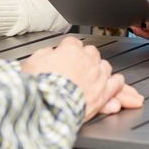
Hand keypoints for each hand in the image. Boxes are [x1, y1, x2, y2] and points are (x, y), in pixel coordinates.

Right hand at [22, 37, 143, 120]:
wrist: (48, 106)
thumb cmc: (39, 86)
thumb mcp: (32, 62)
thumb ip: (45, 54)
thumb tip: (49, 54)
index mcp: (70, 51)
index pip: (73, 43)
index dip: (68, 50)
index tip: (64, 55)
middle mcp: (87, 61)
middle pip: (91, 52)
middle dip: (85, 58)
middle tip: (77, 67)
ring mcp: (97, 77)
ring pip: (105, 66)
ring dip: (99, 69)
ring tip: (93, 75)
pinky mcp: (103, 94)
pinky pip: (117, 83)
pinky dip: (115, 83)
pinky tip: (113, 83)